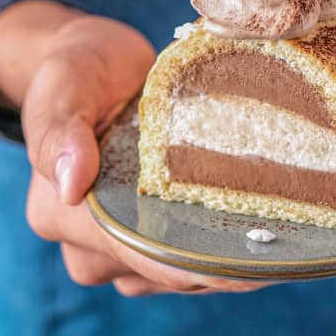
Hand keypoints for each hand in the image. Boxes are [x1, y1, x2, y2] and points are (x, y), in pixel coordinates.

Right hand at [0, 0, 270, 295]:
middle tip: (276, 250)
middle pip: (157, 272)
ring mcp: (118, 242)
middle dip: (215, 268)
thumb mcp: (65, 84)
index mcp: (60, 213)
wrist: (96, 61)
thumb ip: (62, 132)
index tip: (246, 268)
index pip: (131, 253)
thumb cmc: (79, 71)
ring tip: (273, 243)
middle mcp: (86, 241)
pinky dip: (214, 250)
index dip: (188, 266)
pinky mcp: (146, 230)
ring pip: (172, 274)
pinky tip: (254, 235)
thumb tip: (71, 187)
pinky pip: (180, 259)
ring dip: (218, 263)